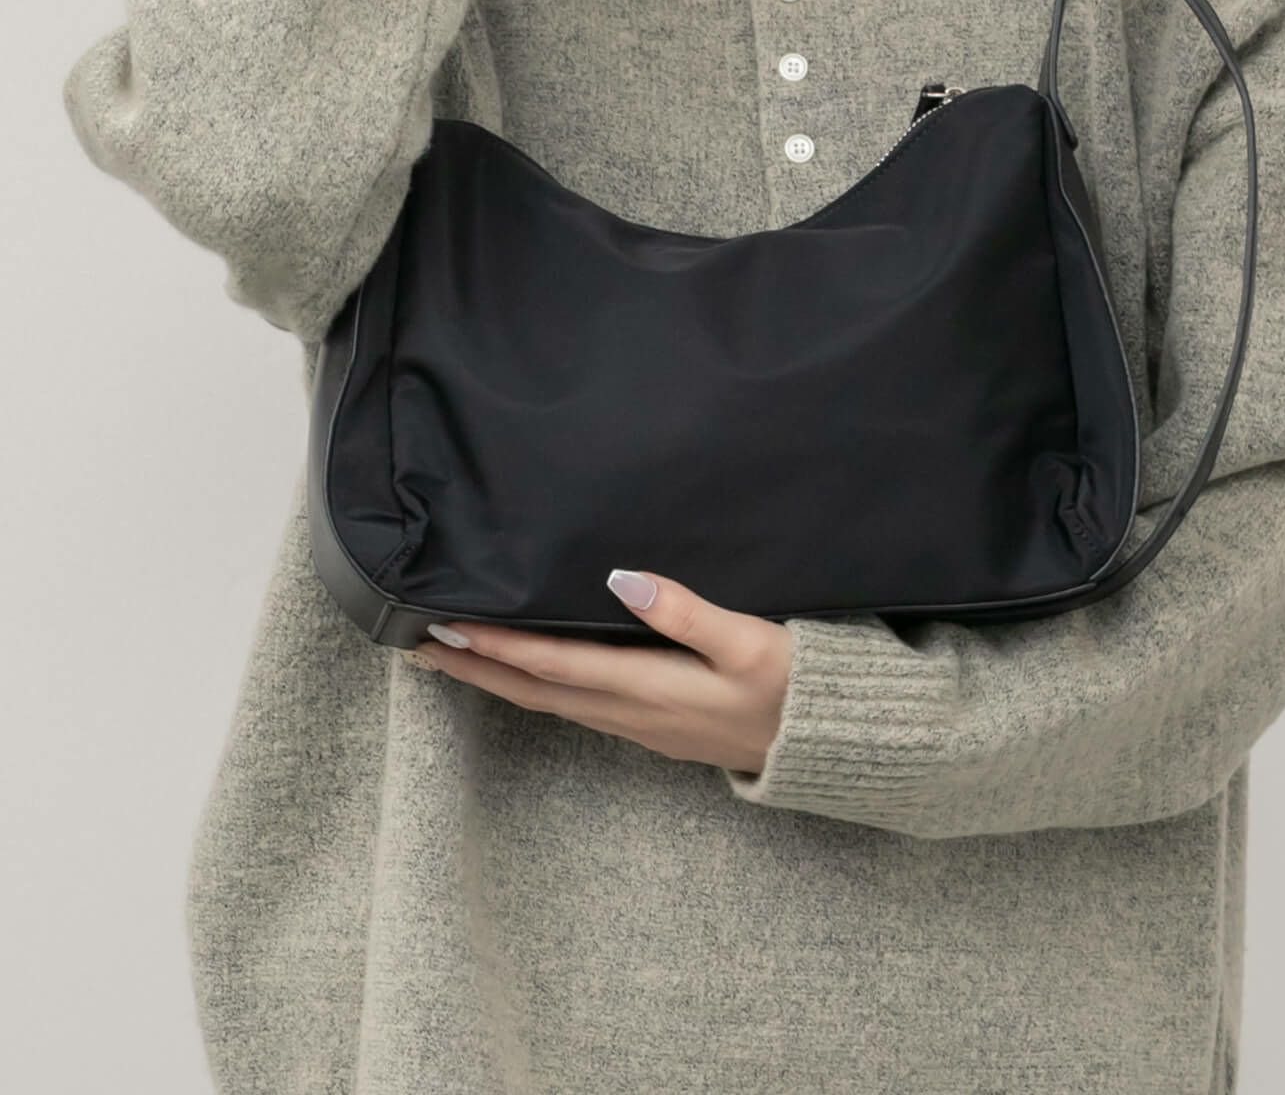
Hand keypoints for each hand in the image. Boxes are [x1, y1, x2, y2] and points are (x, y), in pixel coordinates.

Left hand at [409, 570, 793, 775]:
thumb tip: (623, 578)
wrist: (829, 744)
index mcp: (648, 687)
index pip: (553, 664)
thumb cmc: (797, 687)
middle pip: (534, 691)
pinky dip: (535, 687)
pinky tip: (527, 674)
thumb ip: (686, 610)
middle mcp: (632, 713)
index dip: (496, 647)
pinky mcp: (652, 726)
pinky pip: (574, 707)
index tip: (445, 628)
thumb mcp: (751, 641)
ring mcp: (640, 726)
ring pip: (550, 702)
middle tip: (417, 648)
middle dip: (475, 668)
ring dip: (498, 679)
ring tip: (454, 658)